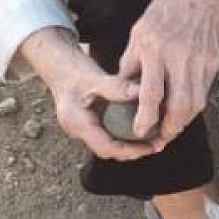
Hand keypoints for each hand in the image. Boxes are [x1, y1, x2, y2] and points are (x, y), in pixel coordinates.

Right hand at [17, 28, 154, 160]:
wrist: (60, 68)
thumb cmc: (74, 71)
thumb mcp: (94, 77)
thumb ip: (116, 87)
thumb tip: (141, 92)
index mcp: (77, 123)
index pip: (105, 147)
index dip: (130, 151)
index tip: (150, 146)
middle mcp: (79, 131)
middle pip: (109, 150)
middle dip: (134, 151)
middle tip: (158, 144)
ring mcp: (84, 129)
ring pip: (110, 145)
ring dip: (132, 145)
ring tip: (155, 138)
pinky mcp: (92, 124)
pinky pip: (111, 135)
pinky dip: (127, 135)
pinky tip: (145, 127)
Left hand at [119, 0, 218, 147]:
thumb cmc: (164, 14)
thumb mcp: (138, 34)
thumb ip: (132, 63)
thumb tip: (124, 91)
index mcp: (154, 49)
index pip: (151, 92)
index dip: (146, 117)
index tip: (140, 133)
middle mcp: (179, 58)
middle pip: (179, 104)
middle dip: (170, 128)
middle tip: (160, 140)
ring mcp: (200, 61)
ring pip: (195, 103)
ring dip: (183, 121)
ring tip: (171, 130)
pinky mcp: (214, 63)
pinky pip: (204, 92)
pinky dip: (193, 106)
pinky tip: (184, 111)